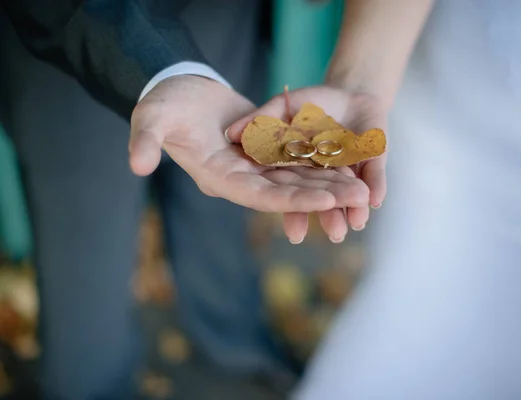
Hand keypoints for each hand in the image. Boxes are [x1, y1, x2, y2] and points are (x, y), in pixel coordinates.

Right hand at [128, 76, 368, 213]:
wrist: (180, 90)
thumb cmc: (165, 102)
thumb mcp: (153, 116)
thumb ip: (147, 139)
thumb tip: (136, 164)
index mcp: (219, 177)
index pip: (261, 195)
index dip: (293, 200)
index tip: (326, 200)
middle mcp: (241, 179)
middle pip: (288, 193)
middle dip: (323, 196)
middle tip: (359, 200)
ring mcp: (255, 168)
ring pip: (299, 181)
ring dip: (329, 185)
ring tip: (363, 190)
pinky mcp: (266, 153)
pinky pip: (299, 163)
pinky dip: (322, 166)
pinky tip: (349, 168)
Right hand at [227, 86, 386, 242]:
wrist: (349, 93)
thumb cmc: (309, 104)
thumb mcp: (282, 107)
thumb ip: (261, 121)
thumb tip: (230, 135)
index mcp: (298, 170)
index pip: (293, 194)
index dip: (295, 212)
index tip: (297, 234)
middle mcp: (323, 176)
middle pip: (323, 196)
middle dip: (329, 215)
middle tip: (336, 235)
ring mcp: (349, 169)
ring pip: (350, 191)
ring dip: (354, 207)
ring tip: (357, 223)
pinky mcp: (373, 158)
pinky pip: (375, 172)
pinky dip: (377, 184)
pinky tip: (376, 198)